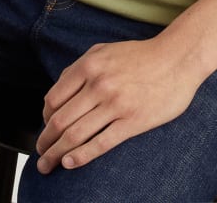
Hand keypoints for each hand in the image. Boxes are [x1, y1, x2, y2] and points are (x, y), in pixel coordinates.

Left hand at [35, 36, 202, 173]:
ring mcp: (115, 104)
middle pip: (60, 120)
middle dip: (45, 142)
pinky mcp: (132, 121)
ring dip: (57, 153)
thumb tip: (59, 89)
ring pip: (76, 135)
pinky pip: (101, 143)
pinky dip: (81, 156)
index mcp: (89, 66)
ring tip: (48, 164)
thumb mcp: (104, 51)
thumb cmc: (140, 55)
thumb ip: (79, 67)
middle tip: (40, 154)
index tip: (45, 129)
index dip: (44, 118)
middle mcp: (98, 84)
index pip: (54, 98)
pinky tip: (70, 163)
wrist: (177, 59)